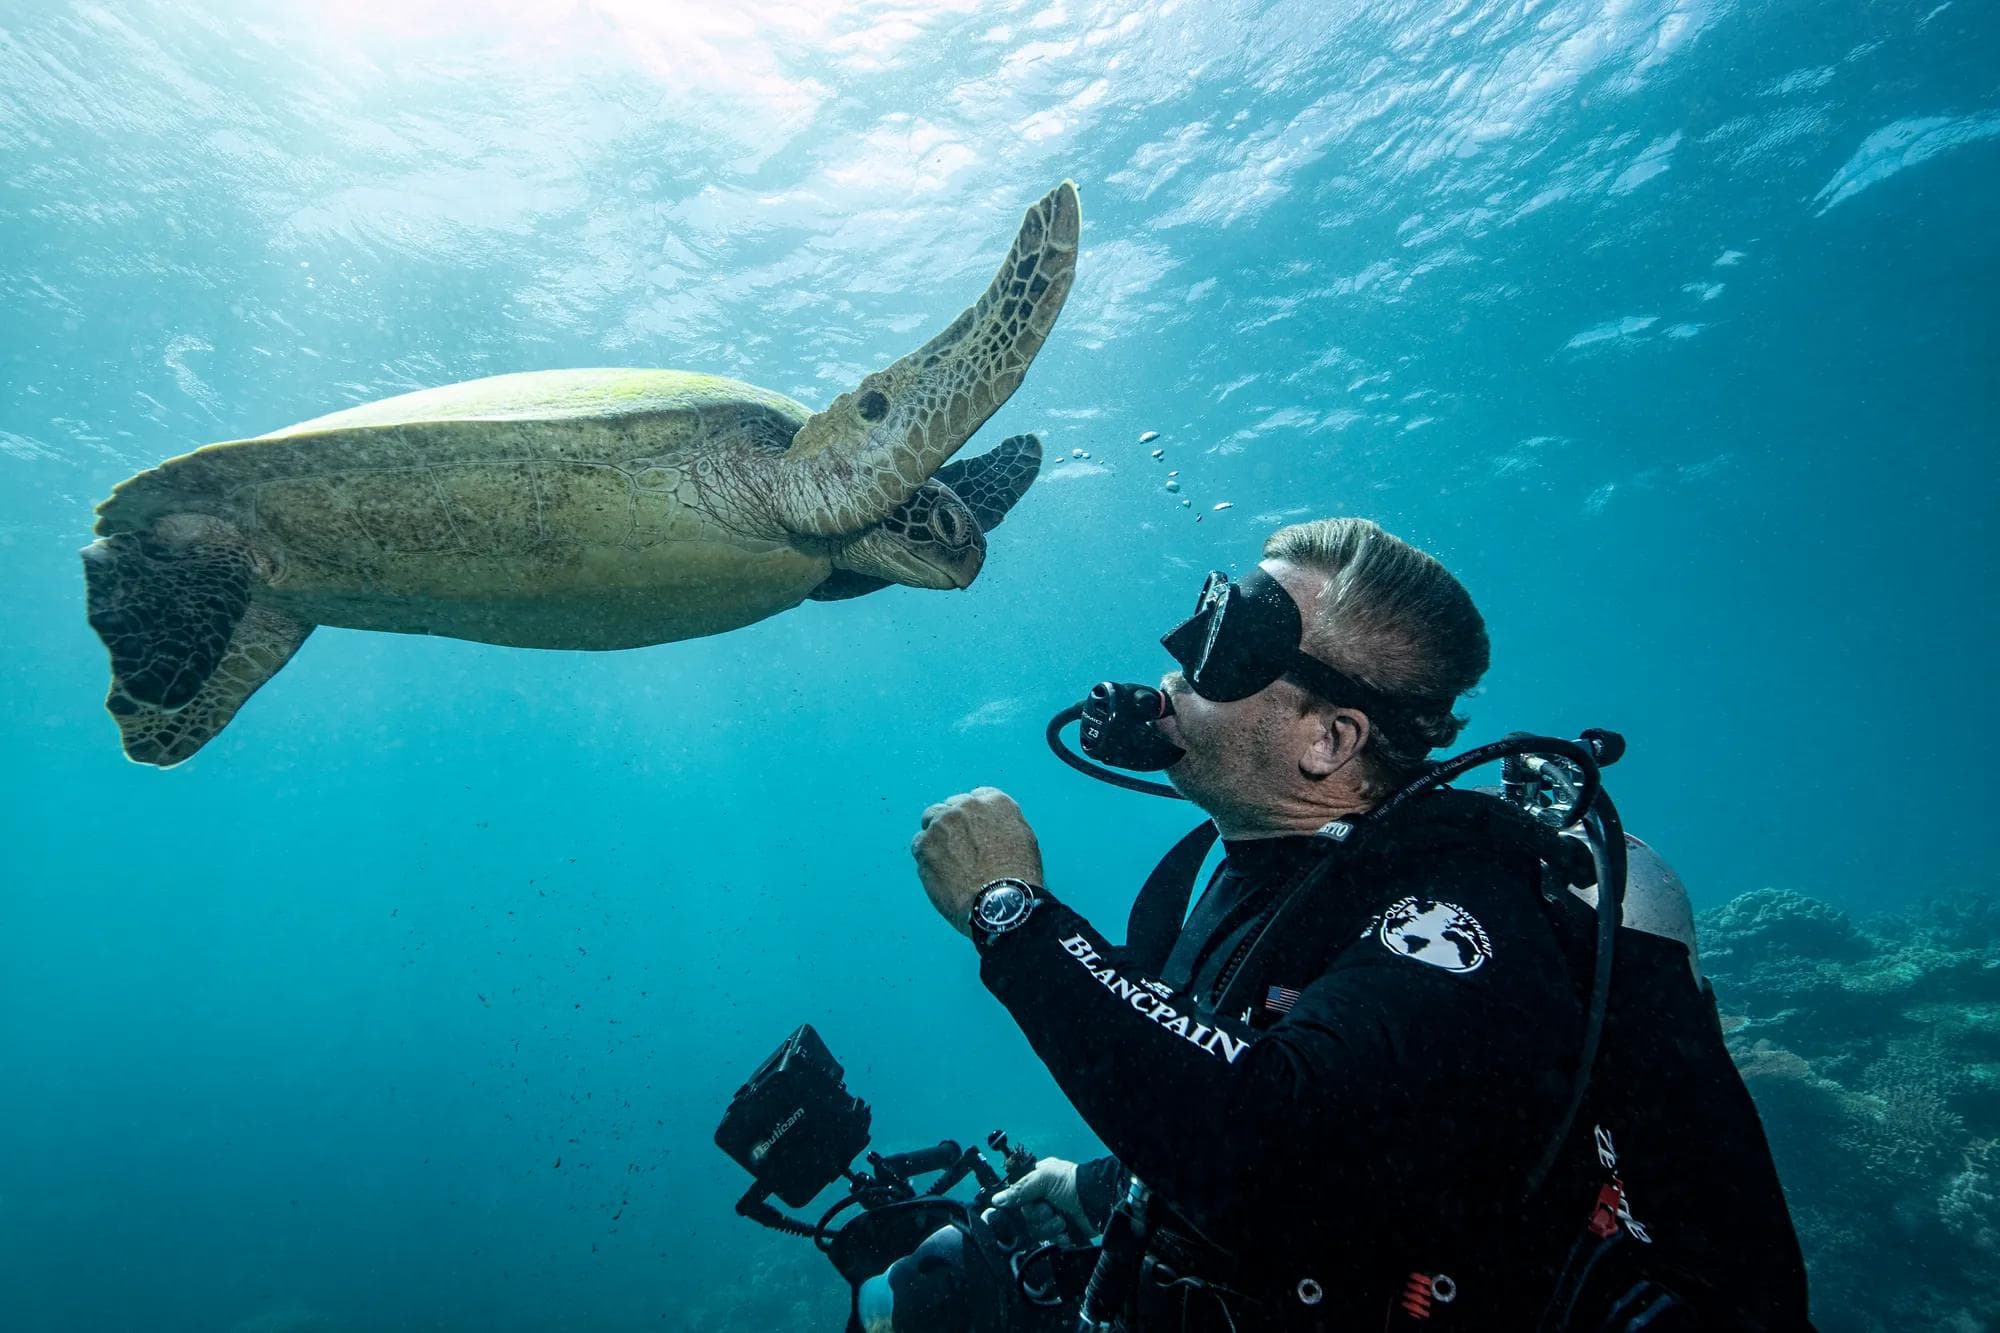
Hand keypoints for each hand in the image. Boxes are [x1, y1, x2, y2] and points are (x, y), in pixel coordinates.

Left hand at [911, 787, 1043, 936]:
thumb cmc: (1018, 876)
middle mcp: (965, 807)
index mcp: (994, 802)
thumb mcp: (1023, 839)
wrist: (999, 902)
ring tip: (946, 860)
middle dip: (952, 823)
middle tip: (957, 846)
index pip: (976, 797)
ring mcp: (941, 825)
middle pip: (949, 807)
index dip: (973, 816)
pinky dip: (926, 856)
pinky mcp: (924, 846)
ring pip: (930, 821)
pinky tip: (940, 872)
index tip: (973, 829)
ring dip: (935, 836)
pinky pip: (919, 845)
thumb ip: (1002, 823)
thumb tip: (988, 825)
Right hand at [992, 1156, 1089, 1237]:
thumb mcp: (1045, 1178)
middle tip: (1052, 1210)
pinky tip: (1067, 1232)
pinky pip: (1050, 1242)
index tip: (1027, 1207)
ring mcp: (1052, 1217)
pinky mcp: (1062, 1233)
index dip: (1020, 1206)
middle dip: (1040, 1217)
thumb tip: (995, 1200)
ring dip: (1051, 1228)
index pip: (1017, 1199)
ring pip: (1037, 1231)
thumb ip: (1019, 1190)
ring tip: (1063, 1221)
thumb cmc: (1072, 1184)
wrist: (1098, 1203)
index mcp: (1037, 1183)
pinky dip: (1059, 1238)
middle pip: (1026, 1218)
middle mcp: (1042, 1200)